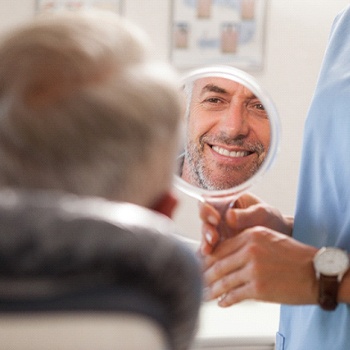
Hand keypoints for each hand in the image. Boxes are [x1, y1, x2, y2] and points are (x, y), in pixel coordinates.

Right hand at [199, 193, 293, 254]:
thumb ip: (246, 215)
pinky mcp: (220, 245)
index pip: (209, 200)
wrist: (280, 239)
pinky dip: (208, 254)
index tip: (216, 218)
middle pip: (204, 219)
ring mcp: (219, 230)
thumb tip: (229, 217)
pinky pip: (210, 248)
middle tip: (213, 238)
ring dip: (205, 242)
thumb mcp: (262, 213)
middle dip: (206, 228)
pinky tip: (209, 259)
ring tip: (209, 250)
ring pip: (205, 234)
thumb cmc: (271, 220)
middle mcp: (219, 214)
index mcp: (227, 200)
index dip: (208, 209)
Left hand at [202, 226, 317, 305]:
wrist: (316, 272)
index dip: (208, 258)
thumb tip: (225, 256)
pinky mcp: (258, 288)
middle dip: (205, 274)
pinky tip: (221, 302)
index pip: (221, 247)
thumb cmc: (293, 255)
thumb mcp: (268, 239)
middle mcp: (250, 250)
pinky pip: (235, 295)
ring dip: (212, 289)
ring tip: (205, 294)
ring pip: (223, 280)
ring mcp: (253, 269)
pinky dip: (225, 300)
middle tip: (197, 280)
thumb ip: (246, 244)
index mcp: (251, 235)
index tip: (200, 264)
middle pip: (218, 264)